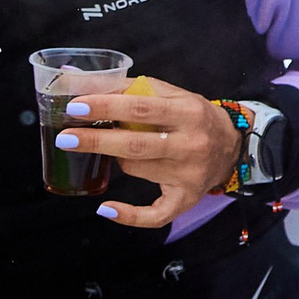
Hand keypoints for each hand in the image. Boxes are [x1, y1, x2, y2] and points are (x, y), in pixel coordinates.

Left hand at [57, 79, 242, 227]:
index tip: (77, 107)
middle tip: (65, 137)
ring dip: (117, 158)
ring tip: (115, 148)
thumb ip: (131, 88)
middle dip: (97, 140)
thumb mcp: (172, 94)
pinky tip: (107, 209)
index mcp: (188, 112)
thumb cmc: (194, 116)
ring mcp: (189, 175)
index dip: (107, 107)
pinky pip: (155, 214)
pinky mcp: (186, 199)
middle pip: (136, 144)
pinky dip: (129, 216)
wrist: (233, 146)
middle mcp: (191, 144)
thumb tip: (82, 82)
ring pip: (137, 169)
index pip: (141, 108)